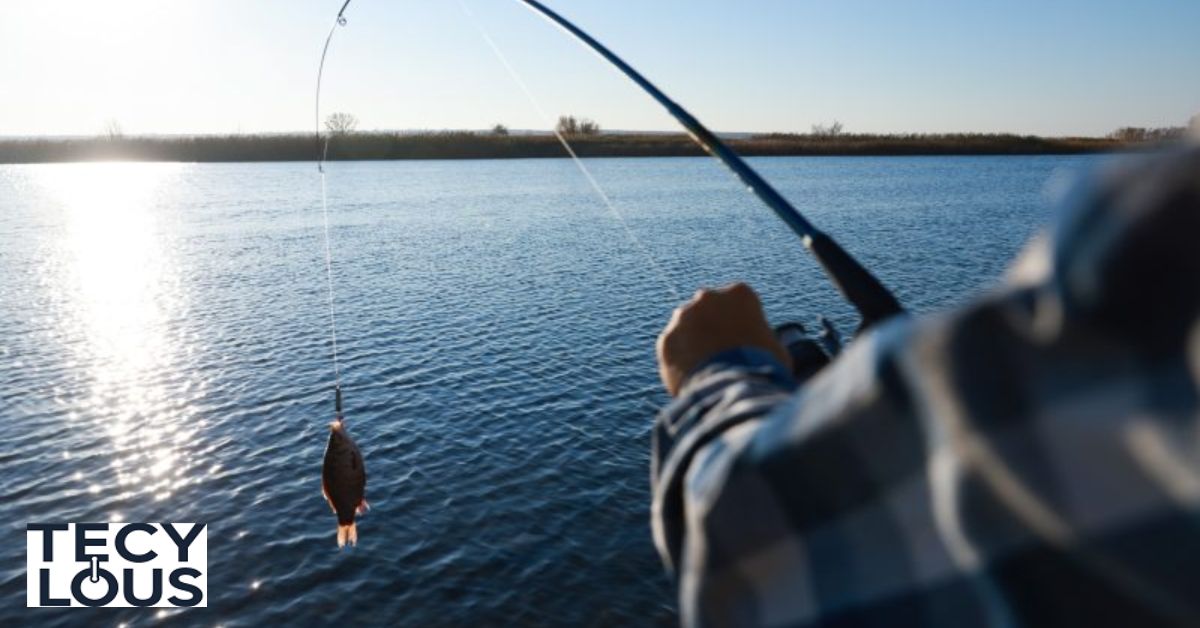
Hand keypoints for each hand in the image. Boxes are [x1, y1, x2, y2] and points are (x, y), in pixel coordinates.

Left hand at [656, 283, 791, 395]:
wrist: (733, 388)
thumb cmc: (762, 367)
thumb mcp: (775, 347)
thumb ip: (762, 339)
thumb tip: (762, 349)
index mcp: (739, 293)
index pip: (737, 303)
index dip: (740, 323)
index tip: (743, 340)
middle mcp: (707, 297)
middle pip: (708, 311)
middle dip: (712, 327)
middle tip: (721, 353)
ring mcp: (683, 317)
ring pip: (686, 329)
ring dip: (693, 343)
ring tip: (706, 369)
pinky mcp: (666, 339)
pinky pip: (673, 351)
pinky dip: (680, 363)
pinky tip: (693, 378)